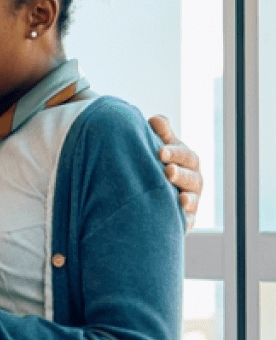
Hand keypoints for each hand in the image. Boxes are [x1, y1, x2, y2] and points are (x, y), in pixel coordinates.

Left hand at [149, 115, 202, 229]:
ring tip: (177, 195)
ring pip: (192, 197)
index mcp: (187, 161)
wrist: (146, 197)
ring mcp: (191, 200)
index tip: (160, 153)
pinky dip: (186, 215)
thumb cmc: (155, 166)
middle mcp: (193, 180)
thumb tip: (155, 119)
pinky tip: (180, 211)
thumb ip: (160, 135)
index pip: (185, 155)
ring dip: (186, 195)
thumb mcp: (159, 149)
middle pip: (191, 176)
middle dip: (180, 173)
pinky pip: (189, 219)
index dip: (174, 153)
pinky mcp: (185, 219)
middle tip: (168, 172)